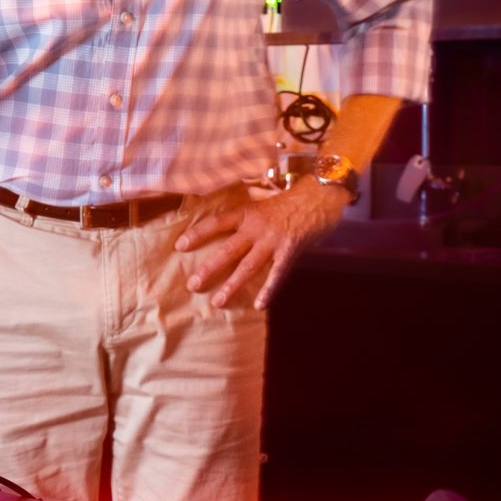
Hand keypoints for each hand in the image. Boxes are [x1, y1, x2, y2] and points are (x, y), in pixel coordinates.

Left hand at [173, 178, 350, 310]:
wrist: (321, 195)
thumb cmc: (293, 202)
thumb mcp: (264, 206)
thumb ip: (250, 222)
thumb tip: (231, 239)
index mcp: (248, 213)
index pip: (217, 222)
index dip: (198, 234)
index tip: (180, 246)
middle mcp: (256, 226)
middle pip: (227, 250)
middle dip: (208, 269)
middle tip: (192, 285)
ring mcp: (273, 239)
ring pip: (248, 266)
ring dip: (232, 285)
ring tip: (217, 302)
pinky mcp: (290, 249)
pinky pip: (277, 273)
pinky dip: (268, 290)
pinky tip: (259, 305)